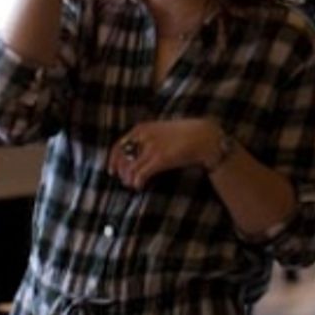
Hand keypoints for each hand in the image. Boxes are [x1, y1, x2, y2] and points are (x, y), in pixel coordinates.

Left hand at [108, 118, 222, 189]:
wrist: (203, 136)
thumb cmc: (185, 134)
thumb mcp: (161, 130)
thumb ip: (147, 138)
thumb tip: (135, 154)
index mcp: (142, 128)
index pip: (119, 145)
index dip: (112, 160)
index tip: (111, 170)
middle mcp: (144, 136)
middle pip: (121, 158)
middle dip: (121, 172)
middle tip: (124, 181)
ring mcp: (151, 147)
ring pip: (129, 169)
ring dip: (129, 180)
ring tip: (134, 185)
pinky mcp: (160, 159)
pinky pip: (140, 174)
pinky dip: (137, 182)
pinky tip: (140, 186)